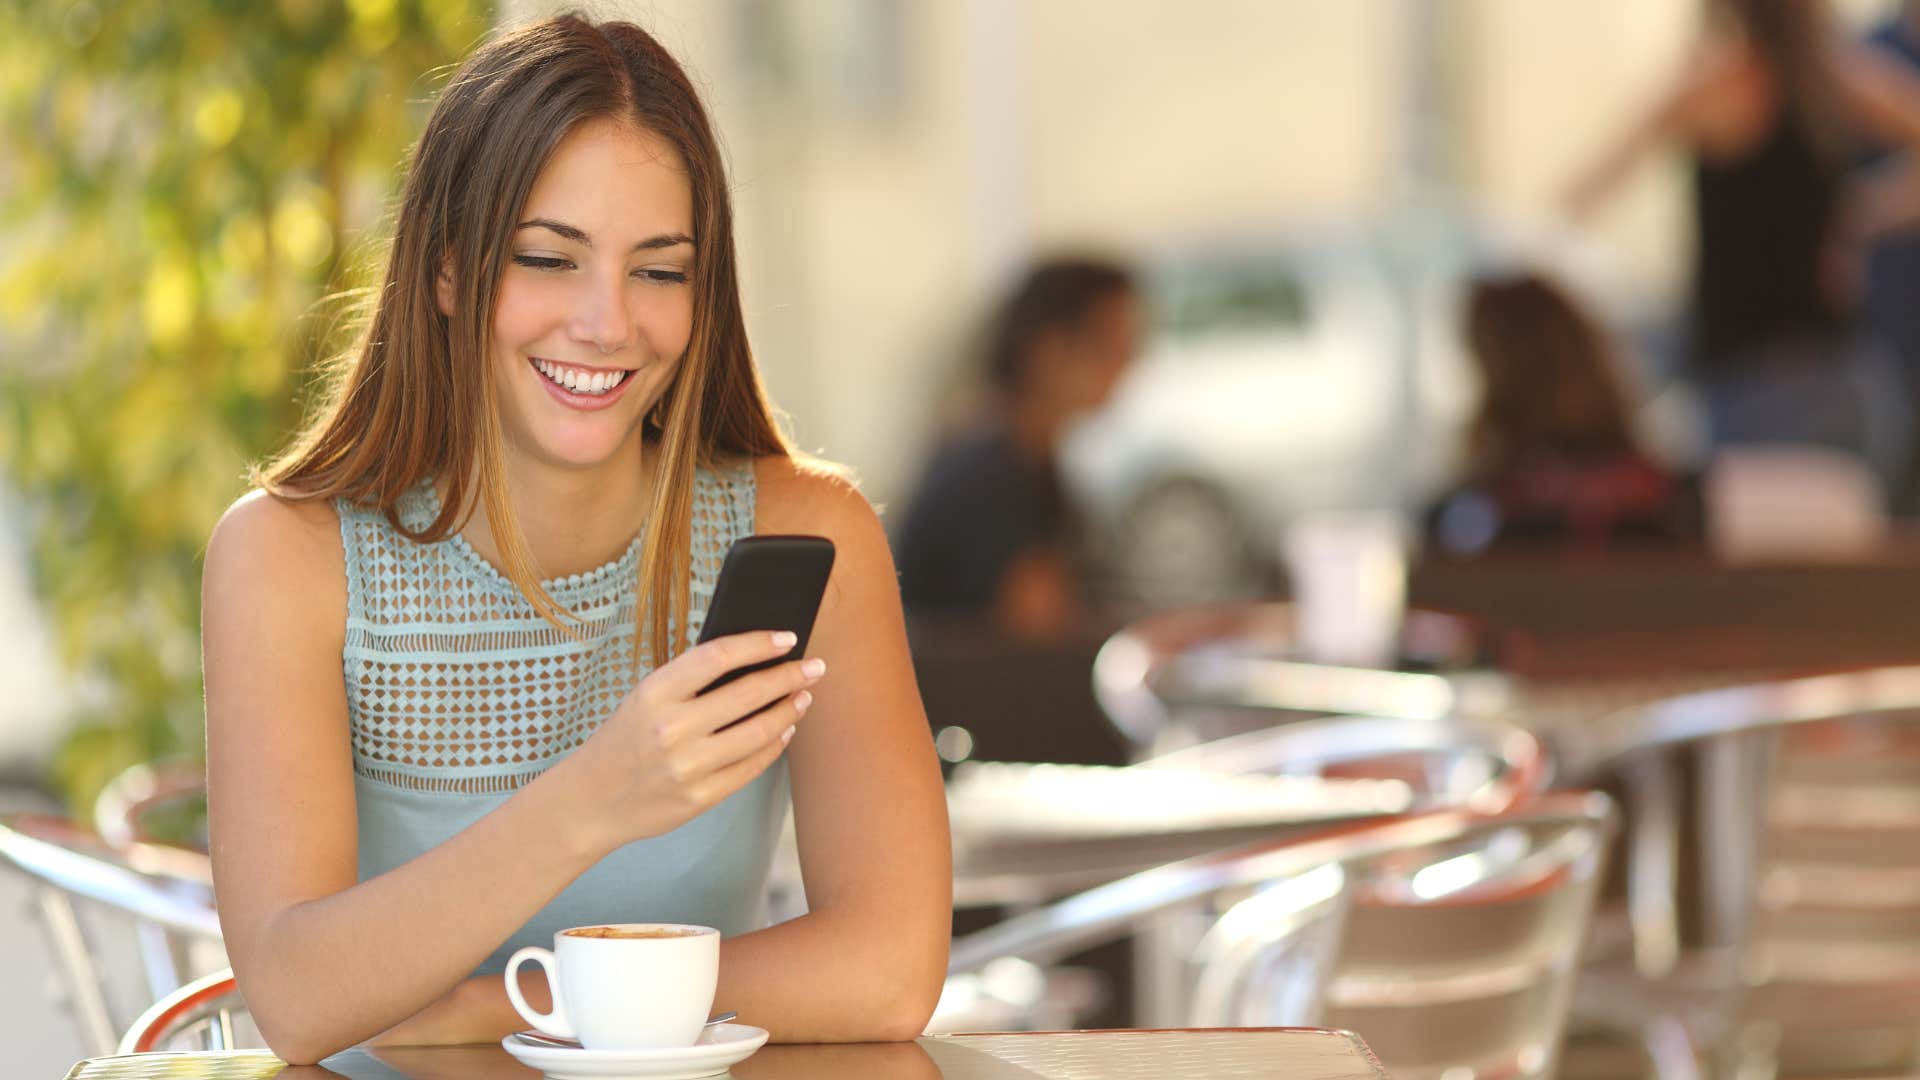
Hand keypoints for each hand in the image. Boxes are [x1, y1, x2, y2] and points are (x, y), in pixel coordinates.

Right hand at [573, 631, 823, 849]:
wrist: (590, 800)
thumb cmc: (624, 739)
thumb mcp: (645, 699)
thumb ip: (690, 681)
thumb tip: (754, 659)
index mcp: (654, 693)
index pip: (718, 656)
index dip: (758, 643)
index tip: (787, 637)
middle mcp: (671, 728)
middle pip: (748, 693)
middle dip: (790, 677)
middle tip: (815, 667)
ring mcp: (687, 766)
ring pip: (759, 731)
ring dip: (790, 710)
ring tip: (804, 696)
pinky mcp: (700, 797)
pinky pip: (752, 766)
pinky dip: (775, 745)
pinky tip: (785, 730)